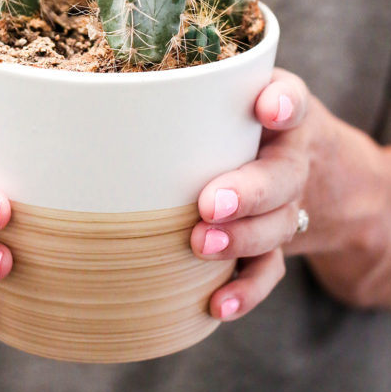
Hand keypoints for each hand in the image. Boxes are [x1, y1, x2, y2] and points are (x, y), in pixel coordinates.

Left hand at [190, 67, 309, 320]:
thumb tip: (100, 100)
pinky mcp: (273, 240)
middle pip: (283, 174)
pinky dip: (246, 288)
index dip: (283, 104)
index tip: (268, 109)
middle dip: (249, 192)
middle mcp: (288, 155)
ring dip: (242, 240)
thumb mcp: (215, 90)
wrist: (281, 153)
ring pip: (277, 225)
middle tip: (210, 205)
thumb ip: (181, 88)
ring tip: (201, 246)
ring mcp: (286, 202)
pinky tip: (218, 303)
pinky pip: (269, 268)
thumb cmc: (225, 112)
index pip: (290, 97)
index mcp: (274, 106)